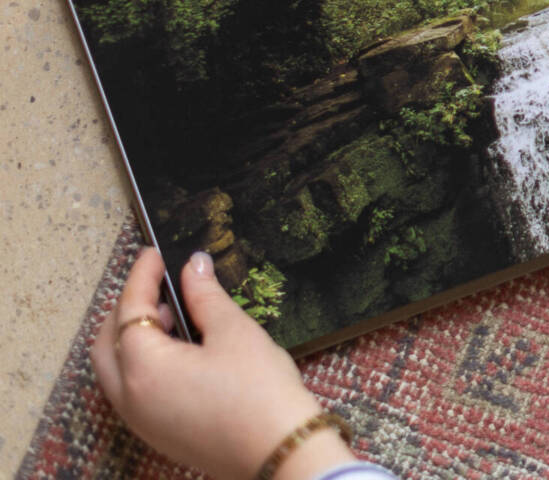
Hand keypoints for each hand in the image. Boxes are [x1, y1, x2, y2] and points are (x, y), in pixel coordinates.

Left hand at [91, 249, 356, 479]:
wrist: (282, 451)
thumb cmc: (261, 393)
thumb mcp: (235, 332)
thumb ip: (206, 296)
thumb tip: (194, 266)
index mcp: (145, 368)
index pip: (130, 310)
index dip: (142, 277)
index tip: (154, 255)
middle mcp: (131, 398)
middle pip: (108, 343)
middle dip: (127, 309)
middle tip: (158, 285)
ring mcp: (142, 421)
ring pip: (116, 370)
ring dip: (134, 338)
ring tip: (175, 316)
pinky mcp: (158, 434)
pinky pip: (133, 392)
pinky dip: (143, 364)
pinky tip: (181, 352)